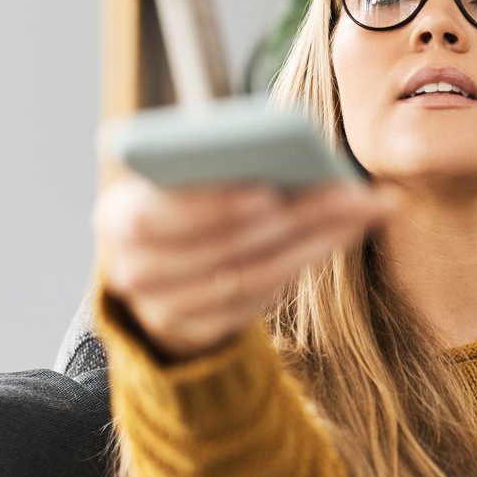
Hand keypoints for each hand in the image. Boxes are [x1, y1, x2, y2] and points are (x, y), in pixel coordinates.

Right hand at [92, 171, 396, 361]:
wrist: (157, 275)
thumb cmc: (179, 206)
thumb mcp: (177, 181)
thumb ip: (209, 164)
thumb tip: (285, 146)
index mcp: (116, 217)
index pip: (158, 214)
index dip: (213, 205)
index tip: (267, 190)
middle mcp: (132, 269)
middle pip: (221, 246)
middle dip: (290, 216)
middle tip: (346, 192)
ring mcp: (164, 308)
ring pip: (250, 274)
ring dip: (313, 239)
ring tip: (360, 208)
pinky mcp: (200, 330)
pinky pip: (260, 298)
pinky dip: (305, 261)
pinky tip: (342, 233)